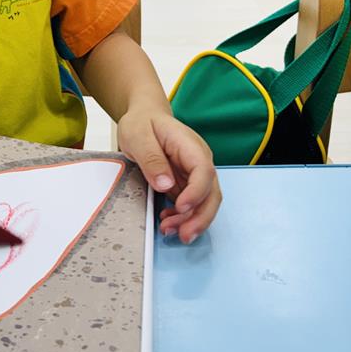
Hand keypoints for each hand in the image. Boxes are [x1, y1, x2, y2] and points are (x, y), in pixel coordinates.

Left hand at [117, 108, 221, 243]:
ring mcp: (194, 174)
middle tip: (183, 234)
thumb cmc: (142, 122)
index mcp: (190, 146)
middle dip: (200, 217)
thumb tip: (165, 185)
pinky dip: (182, 216)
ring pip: (204, 202)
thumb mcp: (138, 135)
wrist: (144, 117)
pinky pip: (190, 204)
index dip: (196, 192)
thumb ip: (152, 159)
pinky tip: (168, 221)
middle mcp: (198, 162)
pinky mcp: (185, 183)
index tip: (181, 207)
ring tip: (169, 230)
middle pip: (211, 192)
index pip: (204, 171)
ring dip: (191, 221)